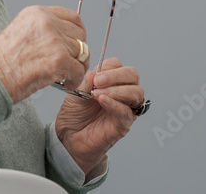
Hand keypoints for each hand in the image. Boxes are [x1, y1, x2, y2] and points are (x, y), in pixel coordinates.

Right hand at [0, 5, 87, 103]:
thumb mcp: (21, 31)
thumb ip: (43, 30)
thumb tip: (65, 39)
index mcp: (37, 13)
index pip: (72, 17)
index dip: (78, 32)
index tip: (77, 43)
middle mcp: (47, 22)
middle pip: (79, 34)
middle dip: (79, 50)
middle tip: (74, 62)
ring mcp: (54, 40)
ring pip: (81, 52)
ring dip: (77, 66)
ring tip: (67, 76)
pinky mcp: (58, 59)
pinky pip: (78, 69)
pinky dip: (75, 78)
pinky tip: (66, 83)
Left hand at [55, 57, 144, 175]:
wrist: (69, 137)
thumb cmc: (75, 114)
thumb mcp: (77, 91)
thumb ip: (87, 81)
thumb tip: (96, 72)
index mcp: (112, 81)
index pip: (120, 66)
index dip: (109, 68)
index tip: (95, 75)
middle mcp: (122, 93)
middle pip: (132, 75)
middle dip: (117, 75)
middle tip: (98, 81)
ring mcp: (125, 108)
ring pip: (136, 92)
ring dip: (117, 90)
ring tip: (98, 94)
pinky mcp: (123, 125)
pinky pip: (126, 112)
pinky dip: (115, 104)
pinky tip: (103, 101)